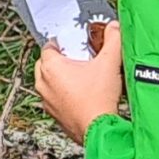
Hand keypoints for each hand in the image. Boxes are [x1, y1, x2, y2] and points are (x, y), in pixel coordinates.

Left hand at [34, 24, 124, 143]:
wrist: (98, 131)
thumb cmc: (99, 98)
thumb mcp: (109, 63)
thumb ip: (113, 40)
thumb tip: (114, 27)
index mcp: (51, 67)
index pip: (49, 45)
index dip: (63, 42)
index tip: (75, 43)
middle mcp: (43, 83)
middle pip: (46, 63)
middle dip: (60, 59)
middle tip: (78, 58)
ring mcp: (47, 101)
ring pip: (49, 82)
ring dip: (61, 78)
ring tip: (81, 77)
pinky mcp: (54, 115)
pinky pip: (55, 98)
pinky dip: (64, 94)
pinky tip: (82, 95)